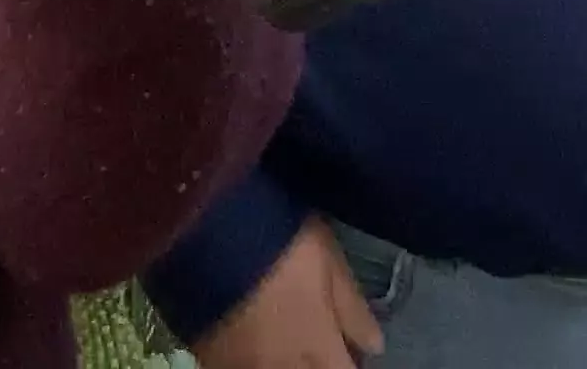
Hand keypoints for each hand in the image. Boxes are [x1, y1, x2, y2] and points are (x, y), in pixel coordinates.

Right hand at [195, 220, 383, 368]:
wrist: (214, 232)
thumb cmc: (285, 242)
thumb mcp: (330, 262)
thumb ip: (352, 309)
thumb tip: (375, 346)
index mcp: (318, 347)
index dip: (350, 366)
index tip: (349, 353)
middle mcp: (284, 368)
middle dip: (318, 366)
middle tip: (317, 346)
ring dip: (286, 364)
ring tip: (287, 341)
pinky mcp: (210, 360)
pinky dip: (251, 363)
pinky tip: (254, 345)